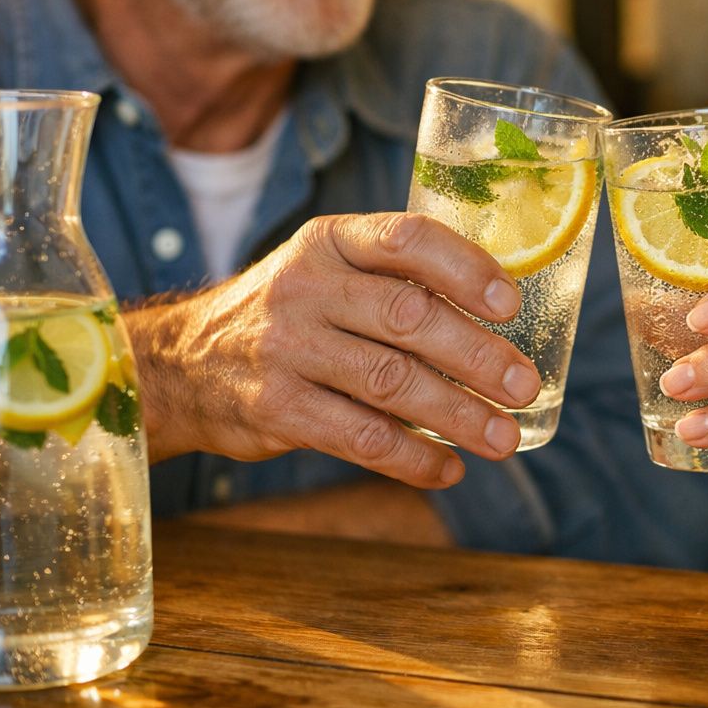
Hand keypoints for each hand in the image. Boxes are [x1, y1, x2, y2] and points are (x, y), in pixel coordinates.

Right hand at [126, 212, 540, 488]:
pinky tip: (448, 468)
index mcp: (331, 240)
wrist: (182, 363)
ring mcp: (286, 349)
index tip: (511, 304)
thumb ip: (397, 278)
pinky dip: (411, 458)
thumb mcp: (328, 267)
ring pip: (390, 383)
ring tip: (503, 438)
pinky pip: (358, 437)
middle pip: (408, 318)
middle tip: (524, 386)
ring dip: (458, 415)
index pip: (406, 239)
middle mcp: (306, 287)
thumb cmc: (291, 312)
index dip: (465, 268)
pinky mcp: (275, 409)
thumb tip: (502, 317)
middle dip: (476, 355)